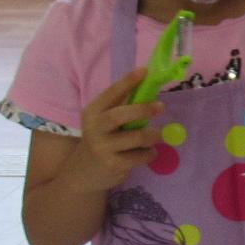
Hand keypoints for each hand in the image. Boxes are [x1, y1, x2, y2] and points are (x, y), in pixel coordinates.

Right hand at [69, 66, 163, 190]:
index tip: (144, 71)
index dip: (127, 82)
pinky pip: (140, 156)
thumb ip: (120, 104)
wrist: (83, 173)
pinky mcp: (113, 165)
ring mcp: (103, 148)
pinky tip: (149, 152)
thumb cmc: (101, 139)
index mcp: (92, 112)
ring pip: (136, 137)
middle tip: (161, 107)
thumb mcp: (103, 120)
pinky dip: (150, 153)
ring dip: (153, 135)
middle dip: (143, 109)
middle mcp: (94, 128)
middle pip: (119, 115)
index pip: (110, 94)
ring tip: (158, 135)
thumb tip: (147, 81)